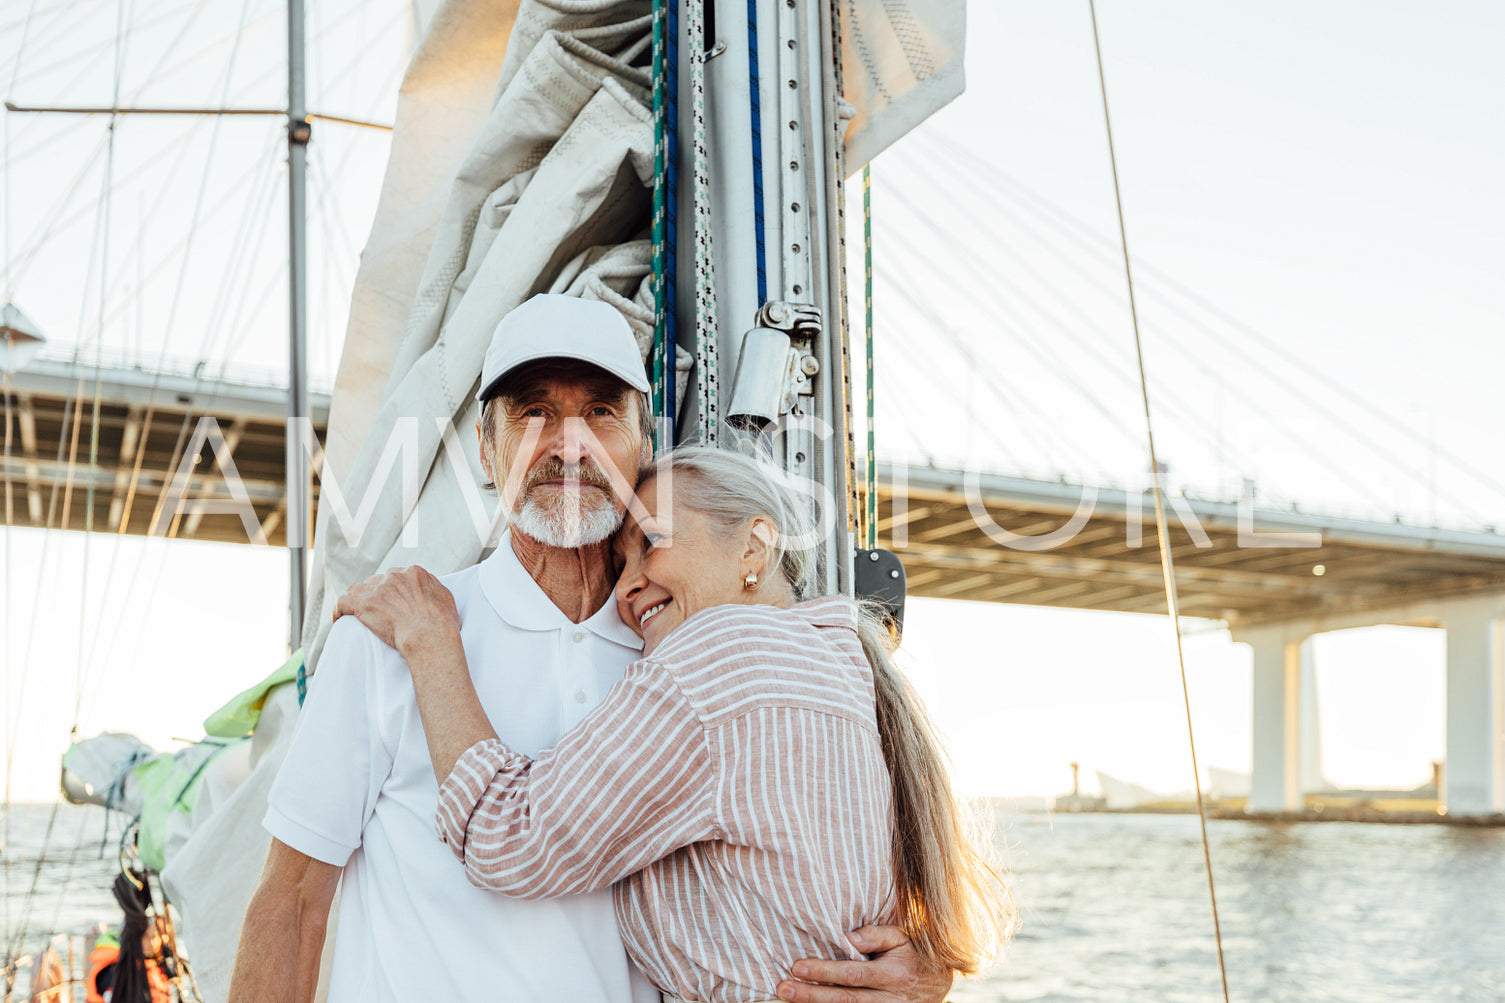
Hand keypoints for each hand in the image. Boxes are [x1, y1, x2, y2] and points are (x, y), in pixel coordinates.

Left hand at [333, 566, 460, 657]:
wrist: (430, 635)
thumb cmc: (442, 623)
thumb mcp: (447, 599)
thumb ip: (436, 590)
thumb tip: (432, 592)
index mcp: (414, 574)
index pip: (397, 576)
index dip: (393, 589)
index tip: (392, 600)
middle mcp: (394, 577)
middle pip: (377, 581)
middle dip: (376, 593)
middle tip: (376, 609)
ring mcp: (378, 590)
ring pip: (358, 588)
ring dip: (357, 598)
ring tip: (354, 610)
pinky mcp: (364, 604)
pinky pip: (343, 602)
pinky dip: (339, 609)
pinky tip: (339, 617)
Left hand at [778, 925, 951, 1002]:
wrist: (937, 983)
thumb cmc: (913, 954)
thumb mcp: (900, 937)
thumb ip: (875, 934)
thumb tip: (847, 938)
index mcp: (894, 974)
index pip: (852, 974)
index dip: (824, 971)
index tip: (798, 966)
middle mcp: (889, 998)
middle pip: (844, 999)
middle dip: (811, 994)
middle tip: (783, 988)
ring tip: (789, 998)